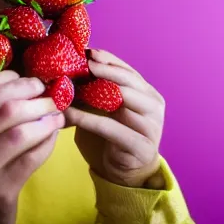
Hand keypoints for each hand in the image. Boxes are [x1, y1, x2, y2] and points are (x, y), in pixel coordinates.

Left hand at [64, 49, 164, 187]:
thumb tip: (70, 67)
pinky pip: (110, 127)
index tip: (88, 52)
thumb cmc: (113, 133)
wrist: (124, 171)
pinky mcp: (142, 145)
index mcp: (147, 92)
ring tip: (74, 85)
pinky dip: (87, 118)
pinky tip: (69, 114)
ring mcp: (152, 125)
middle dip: (104, 69)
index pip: (127, 70)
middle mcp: (154, 105)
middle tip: (84, 63)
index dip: (108, 59)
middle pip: (128, 81)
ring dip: (95, 91)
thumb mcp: (107, 107)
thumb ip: (98, 88)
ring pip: (123, 99)